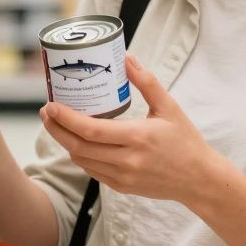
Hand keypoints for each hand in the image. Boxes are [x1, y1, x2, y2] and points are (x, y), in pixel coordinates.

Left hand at [41, 55, 227, 204]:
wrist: (198, 180)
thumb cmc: (185, 141)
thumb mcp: (169, 107)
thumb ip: (147, 82)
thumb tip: (126, 58)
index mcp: (138, 137)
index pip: (90, 129)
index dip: (65, 118)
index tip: (50, 105)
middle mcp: (127, 160)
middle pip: (78, 147)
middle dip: (56, 129)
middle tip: (46, 112)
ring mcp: (123, 176)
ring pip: (82, 160)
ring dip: (66, 142)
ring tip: (58, 124)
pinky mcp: (122, 187)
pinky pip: (92, 171)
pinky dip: (81, 155)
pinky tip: (78, 141)